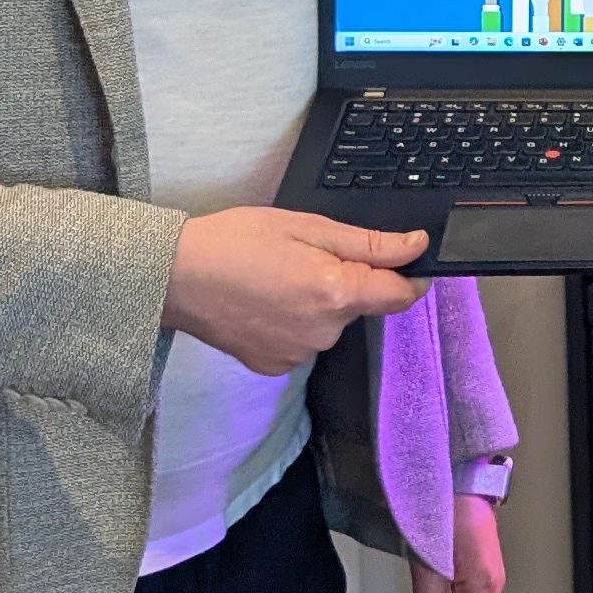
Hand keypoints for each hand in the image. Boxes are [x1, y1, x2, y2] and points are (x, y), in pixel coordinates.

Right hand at [164, 206, 426, 373]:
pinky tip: (263, 303)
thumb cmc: (234, 242)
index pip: (399, 295)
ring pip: (329, 324)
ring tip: (275, 279)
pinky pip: (302, 341)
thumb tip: (416, 246)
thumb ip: (367, 243)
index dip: (408, 276)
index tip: (404, 262)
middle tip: (302, 257)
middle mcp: (323, 333)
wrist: (175, 277)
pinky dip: (292, 323)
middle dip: (345, 283)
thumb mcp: (305, 227)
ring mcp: (298, 354)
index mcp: (334, 293)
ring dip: (316, 304)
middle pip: (359, 307)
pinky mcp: (275, 366)